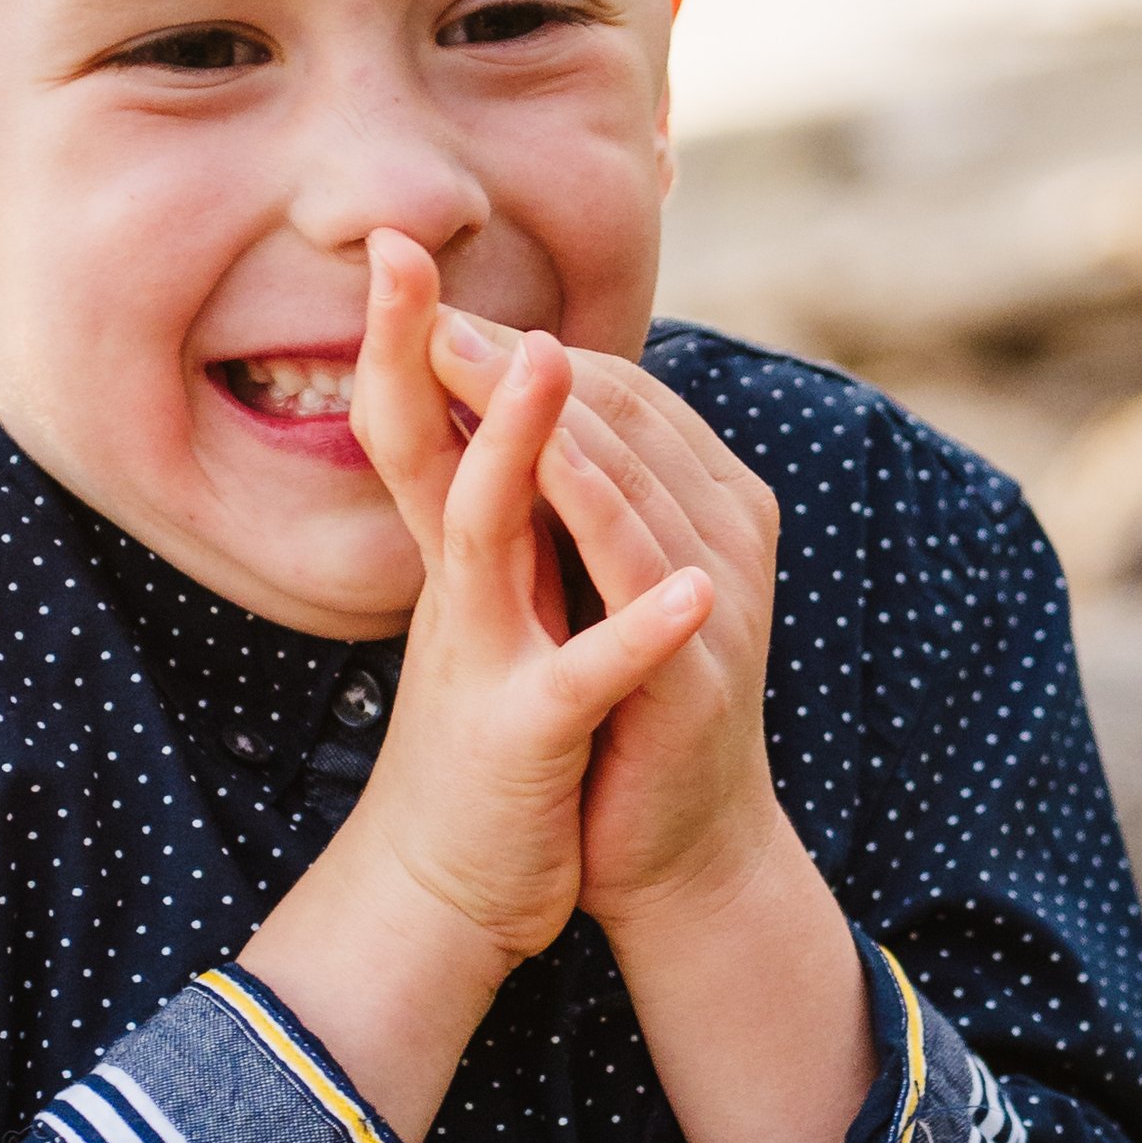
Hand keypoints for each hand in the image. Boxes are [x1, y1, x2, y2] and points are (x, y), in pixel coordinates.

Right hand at [239, 234, 711, 1142]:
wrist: (449, 896)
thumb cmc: (490, 751)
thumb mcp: (490, 623)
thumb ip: (503, 535)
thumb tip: (524, 445)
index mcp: (458, 564)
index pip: (415, 427)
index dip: (399, 337)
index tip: (393, 248)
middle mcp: (455, 595)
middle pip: (422, 450)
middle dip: (416, 350)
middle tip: (402, 248)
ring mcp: (481, 662)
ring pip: (487, 534)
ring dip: (518, 448)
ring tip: (552, 366)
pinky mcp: (525, 738)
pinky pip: (586, 674)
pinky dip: (638, 629)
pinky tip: (692, 589)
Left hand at [423, 304, 875, 1142]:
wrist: (673, 855)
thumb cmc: (620, 715)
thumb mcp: (587, 590)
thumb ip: (567, 503)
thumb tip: (505, 412)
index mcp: (695, 502)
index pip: (611, 388)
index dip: (516, 341)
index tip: (423, 295)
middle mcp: (720, 530)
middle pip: (618, 405)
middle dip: (515, 348)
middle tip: (421, 287)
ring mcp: (720, 595)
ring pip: (633, 469)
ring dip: (548, 403)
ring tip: (465, 344)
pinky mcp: (698, 670)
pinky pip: (650, 571)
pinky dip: (605, 507)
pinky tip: (552, 460)